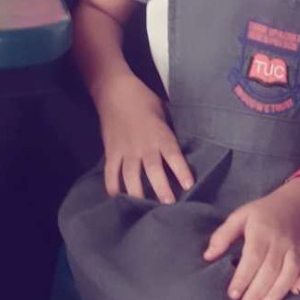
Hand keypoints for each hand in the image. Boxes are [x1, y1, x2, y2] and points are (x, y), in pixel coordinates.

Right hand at [98, 73, 193, 202]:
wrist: (115, 91)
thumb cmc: (144, 99)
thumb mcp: (164, 111)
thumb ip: (171, 129)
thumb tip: (186, 141)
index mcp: (160, 134)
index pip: (173, 155)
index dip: (181, 171)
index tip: (188, 185)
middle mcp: (143, 145)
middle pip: (153, 171)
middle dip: (161, 189)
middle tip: (169, 204)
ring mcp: (125, 150)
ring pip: (131, 176)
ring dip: (138, 193)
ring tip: (144, 209)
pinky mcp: (111, 152)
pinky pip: (111, 174)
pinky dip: (113, 188)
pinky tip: (118, 200)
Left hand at [203, 179, 299, 299]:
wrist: (296, 202)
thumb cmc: (263, 213)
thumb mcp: (240, 216)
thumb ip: (223, 235)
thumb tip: (208, 256)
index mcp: (261, 232)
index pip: (252, 258)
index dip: (242, 278)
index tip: (232, 295)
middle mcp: (281, 242)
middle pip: (270, 270)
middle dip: (256, 292)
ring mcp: (297, 248)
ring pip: (290, 272)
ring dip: (279, 290)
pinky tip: (295, 292)